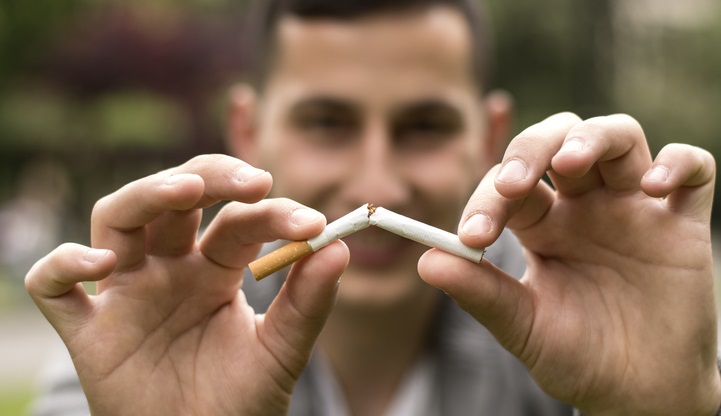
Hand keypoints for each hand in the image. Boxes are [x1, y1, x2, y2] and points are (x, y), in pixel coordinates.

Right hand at [25, 155, 348, 415]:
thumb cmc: (240, 402)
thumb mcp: (281, 351)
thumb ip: (308, 302)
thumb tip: (339, 246)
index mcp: (215, 269)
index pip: (238, 220)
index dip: (273, 214)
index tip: (312, 224)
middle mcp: (168, 270)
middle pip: (174, 198)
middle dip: (211, 176)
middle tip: (253, 181)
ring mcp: (126, 294)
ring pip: (118, 219)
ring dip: (147, 194)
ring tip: (188, 189)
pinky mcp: (89, 330)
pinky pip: (54, 286)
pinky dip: (64, 265)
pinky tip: (102, 263)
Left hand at [418, 113, 720, 414]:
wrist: (636, 393)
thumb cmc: (575, 356)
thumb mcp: (523, 326)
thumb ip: (480, 293)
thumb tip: (426, 262)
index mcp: (541, 224)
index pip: (510, 185)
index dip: (488, 199)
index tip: (472, 237)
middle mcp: (584, 205)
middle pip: (558, 139)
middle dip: (533, 148)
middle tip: (514, 184)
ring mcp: (634, 208)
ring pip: (619, 136)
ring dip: (593, 137)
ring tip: (571, 163)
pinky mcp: (683, 224)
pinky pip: (695, 169)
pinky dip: (678, 163)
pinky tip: (654, 186)